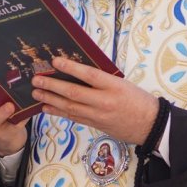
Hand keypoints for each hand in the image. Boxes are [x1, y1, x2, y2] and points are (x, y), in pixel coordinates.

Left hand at [32, 57, 157, 144]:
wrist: (150, 125)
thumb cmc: (137, 100)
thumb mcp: (122, 83)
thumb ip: (102, 79)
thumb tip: (78, 71)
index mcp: (113, 86)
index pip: (89, 75)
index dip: (71, 67)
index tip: (55, 61)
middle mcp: (104, 101)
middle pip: (74, 92)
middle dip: (52, 86)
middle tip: (36, 80)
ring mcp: (98, 115)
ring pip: (70, 107)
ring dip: (51, 99)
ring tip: (36, 93)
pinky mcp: (95, 125)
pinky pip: (73, 117)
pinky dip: (58, 112)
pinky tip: (47, 107)